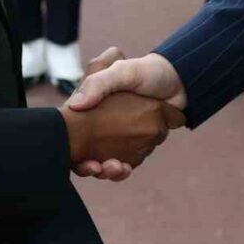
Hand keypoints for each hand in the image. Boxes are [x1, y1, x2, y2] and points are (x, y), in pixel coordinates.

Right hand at [67, 49, 187, 180]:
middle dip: (87, 163)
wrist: (175, 83)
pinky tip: (124, 168)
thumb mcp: (122, 73)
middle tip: (94, 166)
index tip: (72, 154)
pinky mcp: (132, 149)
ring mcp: (116, 138)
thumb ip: (100, 83)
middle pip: (85, 151)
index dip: (67, 144)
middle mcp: (99, 124)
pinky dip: (120, 171)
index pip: (70, 128)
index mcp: (91, 105)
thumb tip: (76, 105)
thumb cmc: (145, 74)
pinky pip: (122, 166)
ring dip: (107, 169)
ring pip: (103, 161)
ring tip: (113, 167)